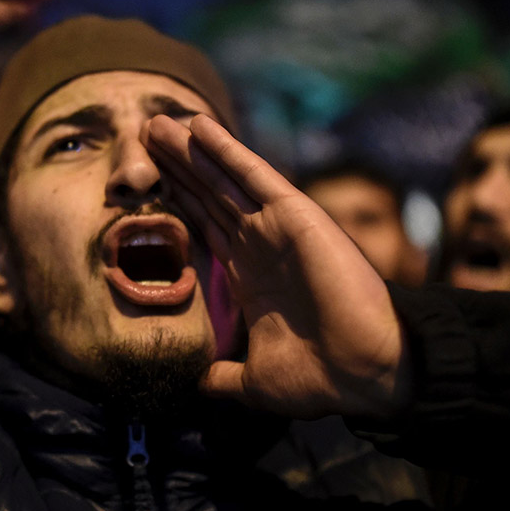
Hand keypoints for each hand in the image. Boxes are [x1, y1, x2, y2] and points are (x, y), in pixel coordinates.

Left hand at [142, 114, 410, 420]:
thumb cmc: (321, 377)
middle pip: (208, 196)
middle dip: (177, 167)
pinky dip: (226, 150)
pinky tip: (199, 128)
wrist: (366, 371)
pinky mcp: (295, 216)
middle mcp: (260, 245)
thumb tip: (200, 387)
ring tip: (156, 123)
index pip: (205, 227)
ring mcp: (277, 227)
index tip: (149, 180)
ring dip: (191, 150)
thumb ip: (225, 377)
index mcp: (251, 278)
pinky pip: (253, 176)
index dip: (178, 202)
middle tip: (143, 135)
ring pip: (223, 179)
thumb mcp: (256, 382)